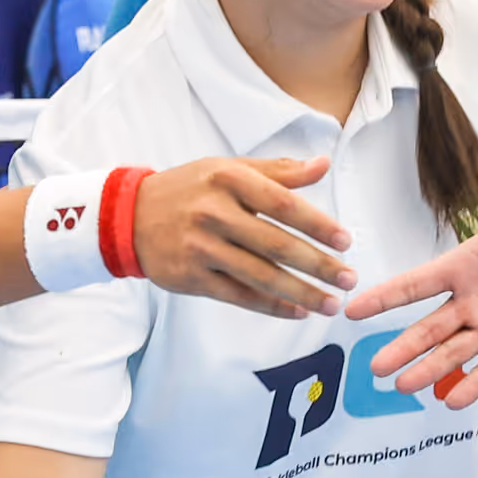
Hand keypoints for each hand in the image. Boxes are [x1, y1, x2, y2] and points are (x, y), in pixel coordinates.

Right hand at [133, 154, 355, 317]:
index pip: (283, 204)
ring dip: (301, 293)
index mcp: (227, 179)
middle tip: (349, 279)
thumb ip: (277, 171)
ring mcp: (200, 248)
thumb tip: (323, 165)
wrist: (128, 217)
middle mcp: (213, 213)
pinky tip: (298, 312)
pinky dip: (272, 306)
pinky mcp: (190, 278)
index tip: (346, 241)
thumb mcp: (228, 169)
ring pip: (261, 276)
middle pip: (276, 245)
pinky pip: (239, 296)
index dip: (318, 225)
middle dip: (318, 265)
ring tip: (331, 304)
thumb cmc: (189, 189)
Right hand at [341, 168, 477, 406]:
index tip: (353, 311)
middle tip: (376, 368)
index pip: (415, 285)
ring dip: (430, 370)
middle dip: (403, 348)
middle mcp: (470, 302)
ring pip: (454, 353)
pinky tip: (450, 401)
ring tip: (404, 386)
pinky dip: (472, 384)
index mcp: (462, 269)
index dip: (385, 297)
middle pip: (429, 329)